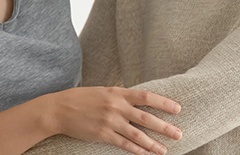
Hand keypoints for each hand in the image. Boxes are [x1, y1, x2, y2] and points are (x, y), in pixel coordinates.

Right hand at [49, 87, 181, 154]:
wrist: (60, 109)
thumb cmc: (83, 98)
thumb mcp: (105, 91)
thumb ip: (122, 96)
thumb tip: (139, 101)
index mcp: (119, 93)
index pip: (147, 97)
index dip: (164, 103)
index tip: (178, 108)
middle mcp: (117, 106)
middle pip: (146, 118)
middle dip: (164, 127)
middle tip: (179, 134)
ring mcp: (110, 121)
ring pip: (137, 135)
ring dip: (152, 144)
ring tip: (164, 150)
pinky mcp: (103, 135)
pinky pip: (123, 144)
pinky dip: (136, 150)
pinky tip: (145, 154)